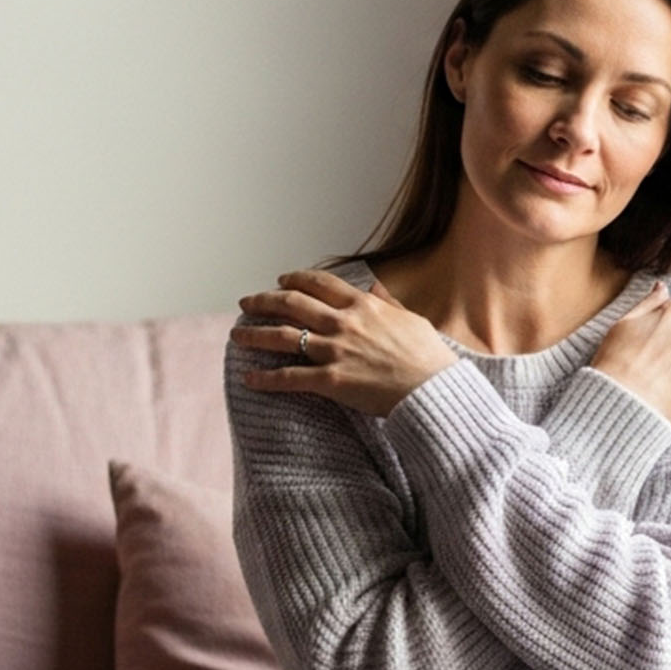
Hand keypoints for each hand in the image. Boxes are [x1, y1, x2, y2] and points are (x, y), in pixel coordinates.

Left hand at [233, 271, 456, 416]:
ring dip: (255, 334)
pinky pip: (289, 377)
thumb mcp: (411, 319)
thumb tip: (376, 286)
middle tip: (246, 303)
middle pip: (292, 304)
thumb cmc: (428, 357)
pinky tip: (249, 379)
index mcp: (363, 305)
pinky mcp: (330, 381)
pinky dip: (265, 379)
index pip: (319, 284)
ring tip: (237, 335)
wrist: (432, 389)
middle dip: (263, 301)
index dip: (295, 280)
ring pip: (283, 336)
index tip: (281, 281)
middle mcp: (344, 323)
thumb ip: (388, 302)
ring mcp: (335, 351)